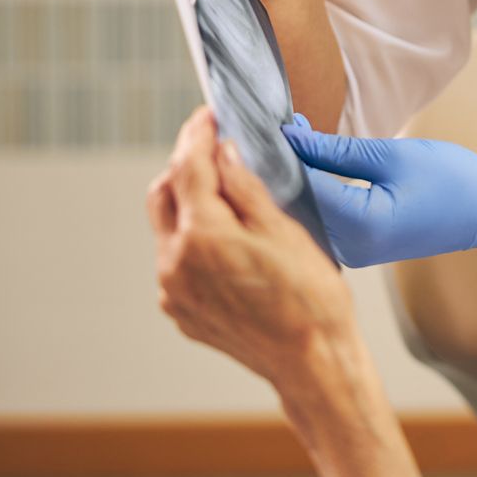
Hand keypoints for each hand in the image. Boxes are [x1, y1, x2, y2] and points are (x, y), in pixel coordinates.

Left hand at [148, 109, 355, 390]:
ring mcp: (174, 291)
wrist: (312, 362)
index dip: (197, 133)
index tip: (209, 114)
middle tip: (217, 148)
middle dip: (186, 165)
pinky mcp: (182, 311)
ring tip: (229, 195)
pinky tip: (230, 241)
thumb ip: (246, 186)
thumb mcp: (285, 228)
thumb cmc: (311, 296)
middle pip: (163, 194)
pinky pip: (177, 262)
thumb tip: (223, 150)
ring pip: (169, 229)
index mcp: (203, 235)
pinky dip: (195, 240)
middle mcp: (175, 263)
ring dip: (190, 204)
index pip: (188, 166)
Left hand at [282, 118, 476, 269]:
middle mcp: (351, 248)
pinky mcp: (357, 250)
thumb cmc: (453, 180)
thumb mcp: (393, 154)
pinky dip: (309, 192)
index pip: (301, 186)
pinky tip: (305, 164)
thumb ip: (335, 150)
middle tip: (268, 129)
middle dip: (279, 167)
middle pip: (295, 206)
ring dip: (292, 179)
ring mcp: (353, 254)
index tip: (262, 124)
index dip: (279, 153)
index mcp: (362, 225)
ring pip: (303, 215)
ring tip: (285, 141)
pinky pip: (319, 221)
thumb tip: (290, 136)